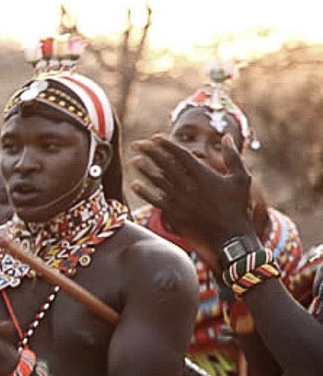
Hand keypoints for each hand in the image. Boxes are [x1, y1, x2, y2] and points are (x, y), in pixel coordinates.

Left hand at [130, 135, 254, 249]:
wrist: (231, 239)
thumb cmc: (237, 207)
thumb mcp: (241, 179)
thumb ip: (233, 156)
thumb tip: (227, 137)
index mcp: (204, 175)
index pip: (180, 154)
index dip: (166, 144)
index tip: (155, 137)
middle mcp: (189, 186)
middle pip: (165, 165)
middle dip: (150, 152)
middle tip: (137, 144)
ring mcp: (180, 201)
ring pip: (157, 181)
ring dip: (144, 170)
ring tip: (134, 160)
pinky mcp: (174, 214)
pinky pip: (155, 200)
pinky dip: (144, 192)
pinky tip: (135, 185)